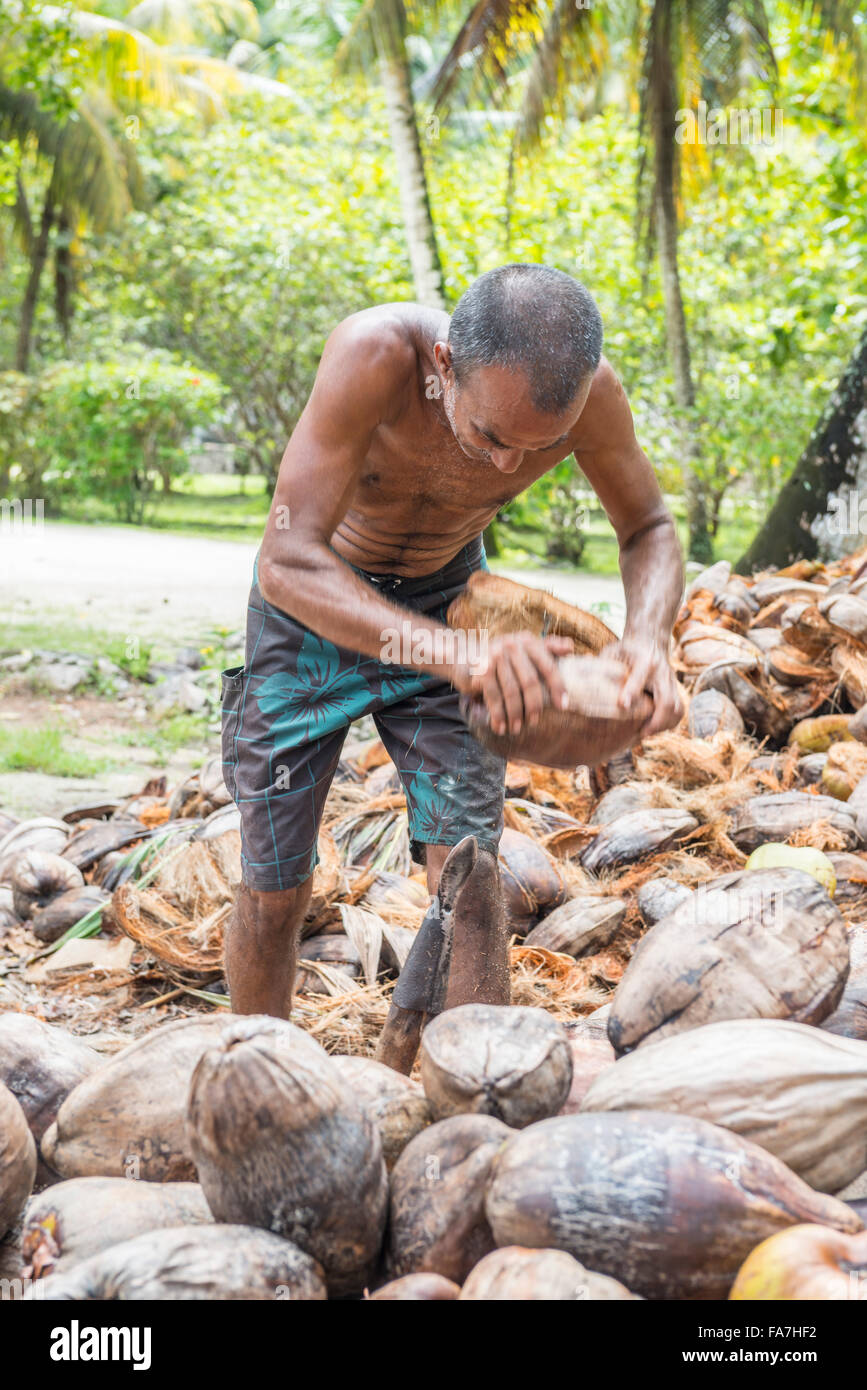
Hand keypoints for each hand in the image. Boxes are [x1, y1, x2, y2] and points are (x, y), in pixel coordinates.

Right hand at [453, 632, 574, 736]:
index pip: (548, 666)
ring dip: (515, 714)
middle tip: (534, 722)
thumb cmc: (502, 657)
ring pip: (511, 691)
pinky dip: (497, 714)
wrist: (464, 655)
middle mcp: (512, 645)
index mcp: (528, 641)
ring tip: (516, 728)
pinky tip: (500, 726)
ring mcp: (495, 656)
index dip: (557, 687)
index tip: (563, 706)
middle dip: (534, 705)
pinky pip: (493, 696)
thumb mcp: (524, 648)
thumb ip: (548, 646)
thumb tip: (570, 647)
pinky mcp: (481, 669)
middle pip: (530, 681)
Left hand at [607, 635, 683, 736]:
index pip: (640, 676)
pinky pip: (679, 711)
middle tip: (642, 733)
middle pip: (667, 700)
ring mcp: (671, 682)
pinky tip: (653, 728)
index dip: (632, 691)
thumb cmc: (626, 651)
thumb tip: (586, 676)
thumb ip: (603, 664)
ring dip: (663, 725)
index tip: (622, 705)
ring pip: (676, 708)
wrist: (650, 642)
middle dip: (656, 720)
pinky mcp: (675, 690)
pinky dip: (669, 723)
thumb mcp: (613, 651)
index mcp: (644, 660)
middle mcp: (662, 672)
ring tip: (646, 732)